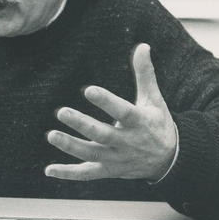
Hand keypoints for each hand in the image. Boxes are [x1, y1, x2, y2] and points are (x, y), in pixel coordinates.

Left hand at [45, 43, 176, 181]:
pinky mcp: (109, 170)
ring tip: (51, 135)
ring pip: (92, 154)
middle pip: (103, 135)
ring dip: (71, 146)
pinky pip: (87, 173)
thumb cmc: (157, 123)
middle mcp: (128, 143)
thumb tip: (143, 46)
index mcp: (139, 123)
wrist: (169, 160)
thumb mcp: (154, 99)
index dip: (107, 102)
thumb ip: (145, 74)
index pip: (123, 112)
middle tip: (62, 112)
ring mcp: (117, 159)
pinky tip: (49, 170)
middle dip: (82, 125)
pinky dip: (69, 173)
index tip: (89, 90)